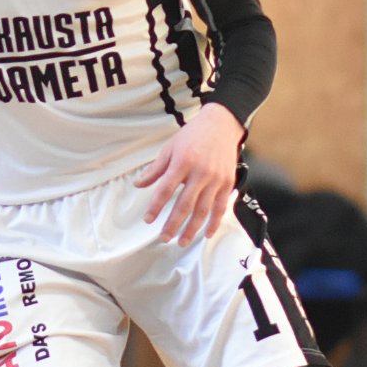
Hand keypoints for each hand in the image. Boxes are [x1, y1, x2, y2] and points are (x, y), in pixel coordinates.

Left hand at [134, 104, 244, 244]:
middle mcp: (200, 173)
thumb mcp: (170, 148)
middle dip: (173, 224)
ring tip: (181, 241)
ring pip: (203, 210)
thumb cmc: (193, 136)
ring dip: (192, 229)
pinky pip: (220, 208)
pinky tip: (206, 234)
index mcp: (183, 162)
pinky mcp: (227, 183)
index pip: (166, 189)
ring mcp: (216, 179)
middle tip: (164, 238)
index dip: (156, 206)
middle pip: (185, 205)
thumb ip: (156, 169)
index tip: (148, 219)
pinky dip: (214, 223)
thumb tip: (139, 185)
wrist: (221, 125)